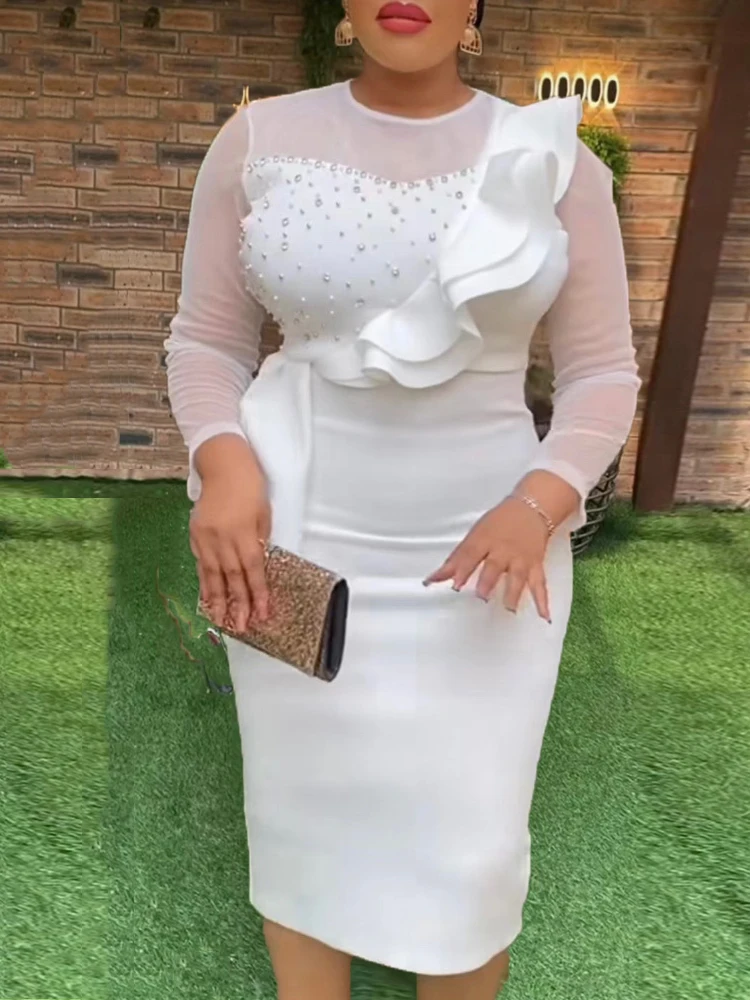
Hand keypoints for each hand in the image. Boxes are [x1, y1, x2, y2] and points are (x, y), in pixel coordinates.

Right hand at [189, 464, 271, 631]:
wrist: (222, 464)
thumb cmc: (249, 486)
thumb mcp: (263, 512)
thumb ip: (258, 539)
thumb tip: (256, 566)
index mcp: (243, 532)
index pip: (252, 570)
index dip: (257, 594)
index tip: (262, 614)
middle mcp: (222, 538)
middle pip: (232, 577)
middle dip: (237, 604)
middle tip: (240, 627)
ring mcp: (205, 537)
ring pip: (212, 574)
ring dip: (217, 601)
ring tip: (220, 622)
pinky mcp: (194, 534)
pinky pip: (201, 564)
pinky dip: (204, 583)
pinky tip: (207, 599)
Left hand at [424, 497, 551, 621]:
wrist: (531, 508)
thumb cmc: (498, 522)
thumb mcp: (476, 534)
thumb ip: (458, 558)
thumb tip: (435, 578)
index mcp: (484, 539)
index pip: (470, 554)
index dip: (462, 568)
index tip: (455, 584)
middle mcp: (503, 550)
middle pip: (494, 566)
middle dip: (488, 581)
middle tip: (481, 596)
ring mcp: (521, 558)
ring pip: (518, 576)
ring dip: (513, 592)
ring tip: (510, 608)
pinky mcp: (536, 565)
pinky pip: (539, 584)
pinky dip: (542, 601)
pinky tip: (544, 616)